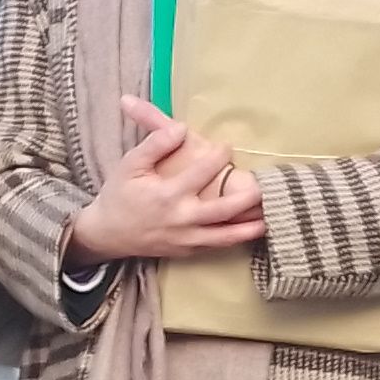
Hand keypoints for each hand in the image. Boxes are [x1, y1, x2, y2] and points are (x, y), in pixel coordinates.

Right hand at [68, 105, 265, 260]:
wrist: (107, 234)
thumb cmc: (120, 195)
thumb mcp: (130, 164)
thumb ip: (155, 144)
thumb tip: (181, 127)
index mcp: (167, 195)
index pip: (201, 172)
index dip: (218, 156)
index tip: (227, 146)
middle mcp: (181, 219)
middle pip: (224, 211)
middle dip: (247, 198)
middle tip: (265, 185)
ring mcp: (186, 239)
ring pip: (226, 236)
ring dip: (250, 228)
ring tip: (272, 217)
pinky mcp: (187, 252)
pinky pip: (217, 247)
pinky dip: (236, 240)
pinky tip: (253, 231)